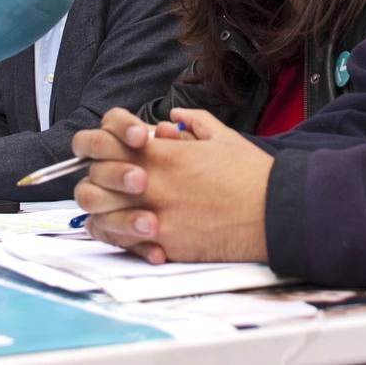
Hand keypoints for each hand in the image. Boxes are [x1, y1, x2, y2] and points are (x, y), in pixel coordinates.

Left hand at [72, 107, 272, 264]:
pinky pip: (122, 243)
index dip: (100, 140)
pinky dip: (121, 238)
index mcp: (161, 153)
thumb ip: (192, 122)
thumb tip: (172, 120)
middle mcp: (150, 183)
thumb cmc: (250, 174)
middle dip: (96, 176)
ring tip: (119, 207)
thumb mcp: (222, 136)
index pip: (105, 137)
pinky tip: (135, 232)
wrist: (273, 212)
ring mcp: (152, 215)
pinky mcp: (163, 244)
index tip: (113, 147)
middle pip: (92, 178)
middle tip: (112, 179)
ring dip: (104, 208)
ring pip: (99, 213)